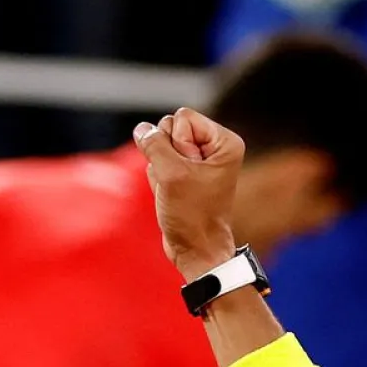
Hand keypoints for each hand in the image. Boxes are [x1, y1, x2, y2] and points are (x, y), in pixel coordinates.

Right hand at [134, 108, 242, 277]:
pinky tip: (169, 194)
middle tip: (181, 182)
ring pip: (160, 145)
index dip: (176, 143)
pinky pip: (157, 161)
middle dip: (166, 154)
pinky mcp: (183, 172)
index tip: (190, 172)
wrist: (195, 248)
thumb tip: (142, 130)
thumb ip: (153, 143)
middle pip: (169, 127)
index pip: (182, 117)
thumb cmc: (192, 214)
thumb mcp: (171, 173)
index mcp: (224, 142)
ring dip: (160, 169)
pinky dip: (158, 179)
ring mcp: (197, 159)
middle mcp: (213, 147)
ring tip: (175, 190)